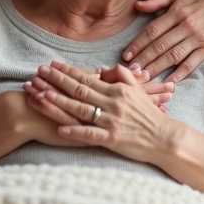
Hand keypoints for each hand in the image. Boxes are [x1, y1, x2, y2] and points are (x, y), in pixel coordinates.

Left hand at [25, 62, 178, 163]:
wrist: (165, 138)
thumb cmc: (150, 115)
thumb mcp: (138, 91)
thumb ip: (122, 77)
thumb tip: (105, 68)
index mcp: (118, 90)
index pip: (88, 78)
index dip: (68, 71)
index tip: (52, 64)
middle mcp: (112, 103)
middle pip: (79, 90)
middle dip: (57, 81)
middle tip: (38, 73)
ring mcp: (111, 121)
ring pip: (81, 110)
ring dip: (60, 102)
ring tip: (42, 94)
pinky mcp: (112, 139)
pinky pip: (90, 134)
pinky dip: (75, 131)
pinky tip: (60, 129)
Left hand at [123, 0, 203, 82]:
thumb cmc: (202, 1)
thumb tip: (137, 5)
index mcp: (177, 11)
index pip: (152, 30)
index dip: (138, 44)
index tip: (126, 56)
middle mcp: (187, 24)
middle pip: (160, 45)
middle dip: (143, 60)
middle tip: (130, 71)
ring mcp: (198, 37)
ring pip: (173, 55)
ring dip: (157, 68)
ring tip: (144, 78)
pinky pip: (191, 63)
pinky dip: (180, 73)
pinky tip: (169, 81)